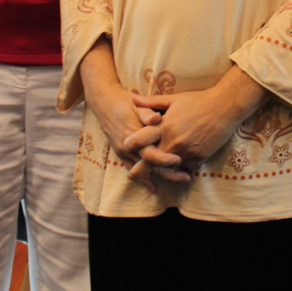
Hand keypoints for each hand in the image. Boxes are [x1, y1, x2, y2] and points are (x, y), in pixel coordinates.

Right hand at [79, 39, 186, 193]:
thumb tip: (156, 117)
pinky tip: (155, 188)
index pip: (150, 152)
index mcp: (134, 135)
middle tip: (186, 176)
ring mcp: (124, 152)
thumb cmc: (124, 102)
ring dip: (161, 177)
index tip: (179, 160)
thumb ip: (146, 112)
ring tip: (180, 179)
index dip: (164, 158)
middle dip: (169, 173)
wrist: (104, 104)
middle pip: (150, 166)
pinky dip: (144, 180)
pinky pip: (133, 170)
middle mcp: (129, 147)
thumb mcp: (136, 105)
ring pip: (143, 171)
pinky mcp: (122, 154)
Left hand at [127, 66, 267, 170]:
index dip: (131, 145)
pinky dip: (180, 167)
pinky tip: (177, 168)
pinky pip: (185, 166)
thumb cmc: (198, 101)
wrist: (224, 107)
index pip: (141, 141)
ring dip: (162, 171)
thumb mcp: (173, 99)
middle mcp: (174, 142)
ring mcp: (187, 152)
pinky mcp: (199, 157)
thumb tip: (133, 98)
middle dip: (141, 169)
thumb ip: (151, 102)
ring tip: (154, 174)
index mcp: (164, 127)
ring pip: (169, 168)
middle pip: (152, 161)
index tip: (125, 147)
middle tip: (132, 174)